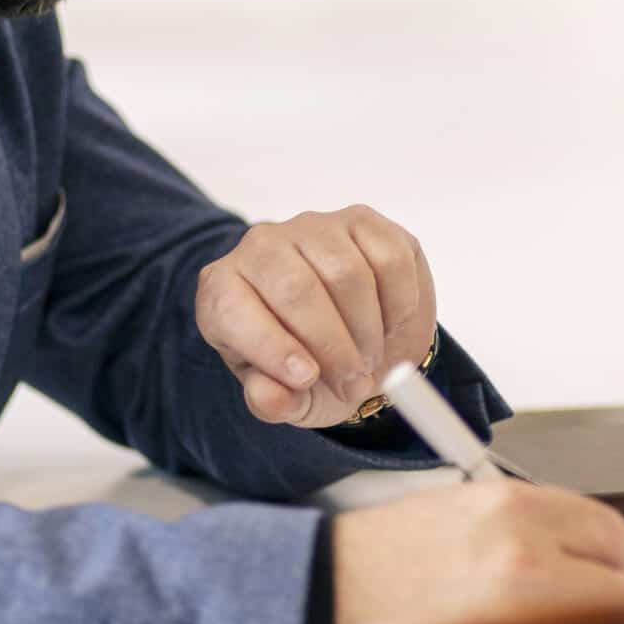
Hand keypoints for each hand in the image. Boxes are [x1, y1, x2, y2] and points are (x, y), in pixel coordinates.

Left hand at [195, 206, 435, 427]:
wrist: (357, 341)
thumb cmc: (311, 369)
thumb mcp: (286, 399)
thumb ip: (272, 402)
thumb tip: (271, 398)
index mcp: (224, 290)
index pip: (232, 308)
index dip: (271, 348)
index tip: (307, 380)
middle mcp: (261, 247)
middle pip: (295, 289)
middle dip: (332, 347)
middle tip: (353, 383)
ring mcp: (314, 228)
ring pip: (346, 273)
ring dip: (367, 330)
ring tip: (370, 358)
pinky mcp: (363, 221)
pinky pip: (388, 258)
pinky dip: (399, 304)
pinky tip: (389, 323)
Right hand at [329, 478, 623, 623]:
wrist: (322, 590)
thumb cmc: (385, 556)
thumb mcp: (464, 510)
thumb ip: (536, 526)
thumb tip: (596, 557)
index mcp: (513, 503)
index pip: (611, 531)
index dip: (610, 558)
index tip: (600, 574)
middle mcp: (523, 550)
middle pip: (621, 583)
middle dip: (606, 600)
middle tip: (576, 613)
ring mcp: (516, 610)